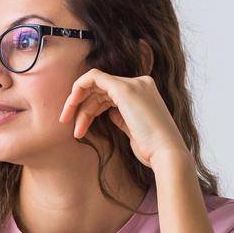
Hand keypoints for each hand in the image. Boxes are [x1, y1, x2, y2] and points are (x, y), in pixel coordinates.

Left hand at [59, 69, 192, 173]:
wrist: (166, 155)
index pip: (109, 94)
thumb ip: (122, 117)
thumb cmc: (152, 150)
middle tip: (67, 125)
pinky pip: (93, 77)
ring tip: (73, 130)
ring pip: (94, 86)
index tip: (78, 127)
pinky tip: (70, 105)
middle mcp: (140, 84)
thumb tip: (109, 113)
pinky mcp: (125, 89)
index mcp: (144, 92)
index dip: (90, 108)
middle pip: (100, 90)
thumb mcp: (133, 130)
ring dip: (77, 105)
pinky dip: (79, 88)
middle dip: (80, 106)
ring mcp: (134, 84)